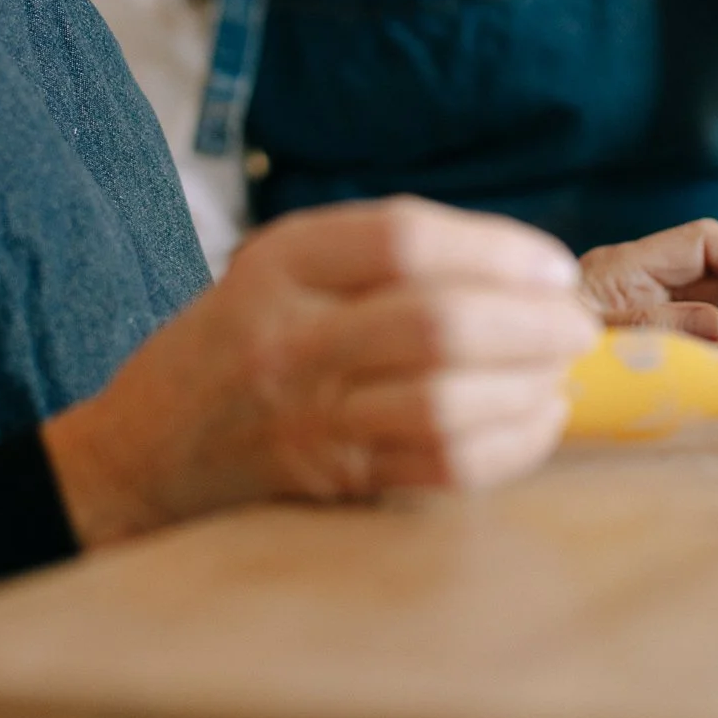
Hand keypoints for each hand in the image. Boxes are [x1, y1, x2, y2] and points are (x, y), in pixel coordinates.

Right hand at [42, 198, 598, 548]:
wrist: (142, 451)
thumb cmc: (240, 344)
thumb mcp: (282, 271)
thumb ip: (382, 258)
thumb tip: (525, 270)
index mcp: (281, 262)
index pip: (403, 239)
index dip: (496, 249)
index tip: (551, 266)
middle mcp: (289, 334)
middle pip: (436, 323)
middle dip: (531, 324)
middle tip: (575, 326)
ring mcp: (307, 414)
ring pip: (442, 403)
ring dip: (526, 387)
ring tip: (561, 375)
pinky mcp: (328, 478)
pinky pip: (439, 466)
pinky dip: (508, 445)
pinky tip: (535, 422)